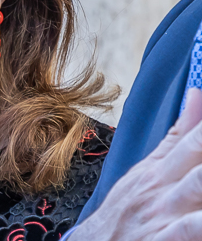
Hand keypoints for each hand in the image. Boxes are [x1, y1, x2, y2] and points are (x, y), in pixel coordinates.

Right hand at [73, 88, 201, 239]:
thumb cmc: (125, 213)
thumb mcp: (145, 172)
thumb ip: (177, 137)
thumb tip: (197, 93)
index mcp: (160, 169)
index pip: (192, 133)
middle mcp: (163, 188)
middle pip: (197, 151)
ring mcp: (165, 216)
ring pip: (198, 186)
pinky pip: (191, 229)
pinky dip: (201, 220)